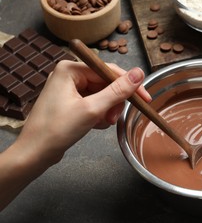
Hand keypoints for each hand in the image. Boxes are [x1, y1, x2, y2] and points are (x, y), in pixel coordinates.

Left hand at [0, 61, 150, 210]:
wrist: (35, 153)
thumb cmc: (57, 130)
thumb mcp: (93, 109)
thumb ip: (117, 91)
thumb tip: (139, 73)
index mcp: (71, 69)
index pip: (109, 71)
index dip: (129, 85)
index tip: (145, 99)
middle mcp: (69, 75)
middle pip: (106, 83)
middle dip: (113, 102)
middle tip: (114, 118)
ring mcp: (69, 88)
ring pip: (102, 94)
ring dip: (107, 110)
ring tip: (102, 123)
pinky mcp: (70, 101)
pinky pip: (94, 102)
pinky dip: (99, 114)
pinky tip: (95, 125)